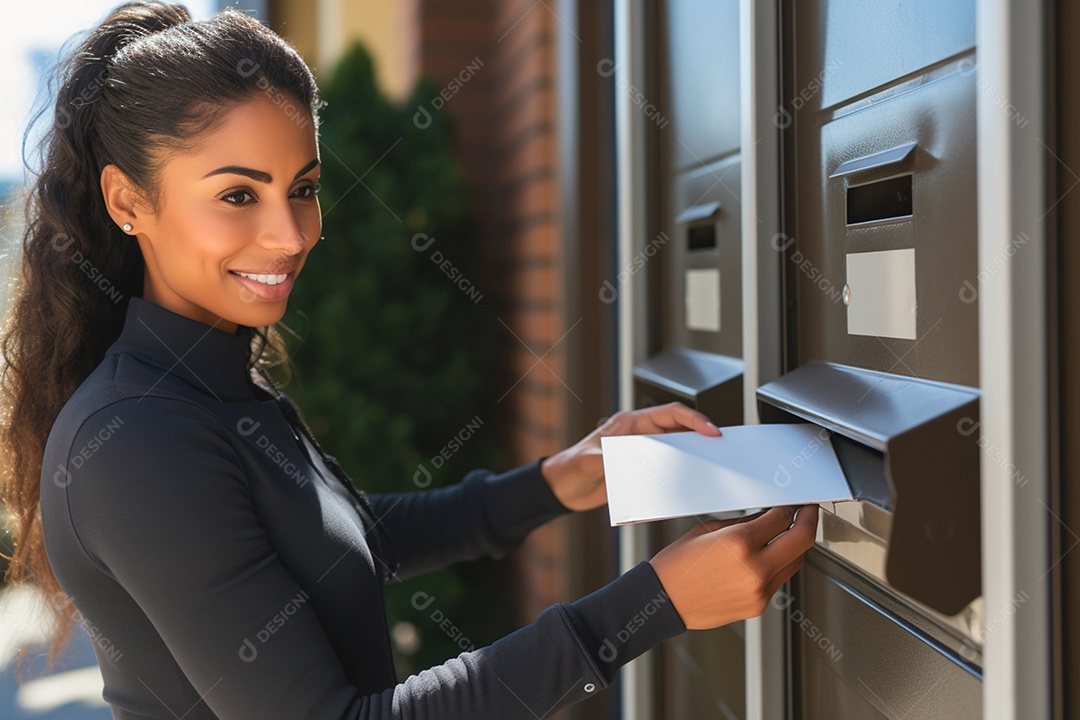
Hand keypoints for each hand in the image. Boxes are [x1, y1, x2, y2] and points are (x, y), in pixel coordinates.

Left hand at [539, 401, 720, 511]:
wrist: (562, 489)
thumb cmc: (571, 467)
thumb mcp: (588, 462)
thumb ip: (607, 459)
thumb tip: (631, 459)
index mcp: (631, 424)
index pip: (670, 414)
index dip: (694, 419)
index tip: (712, 431)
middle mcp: (641, 437)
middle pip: (680, 432)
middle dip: (701, 439)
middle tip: (721, 451)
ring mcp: (643, 455)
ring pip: (677, 453)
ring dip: (692, 461)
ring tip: (709, 471)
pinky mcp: (642, 474)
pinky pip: (666, 474)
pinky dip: (677, 481)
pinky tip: (684, 490)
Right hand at [649, 505, 818, 629]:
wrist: (665, 600)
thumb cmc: (678, 565)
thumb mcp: (709, 530)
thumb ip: (744, 523)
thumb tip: (770, 517)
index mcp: (739, 543)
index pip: (782, 519)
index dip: (792, 508)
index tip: (795, 504)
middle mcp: (754, 568)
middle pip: (801, 541)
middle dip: (808, 522)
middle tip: (807, 513)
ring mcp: (759, 590)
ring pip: (796, 563)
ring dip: (796, 546)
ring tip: (790, 534)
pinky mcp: (758, 605)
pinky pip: (780, 580)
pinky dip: (780, 565)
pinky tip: (770, 556)